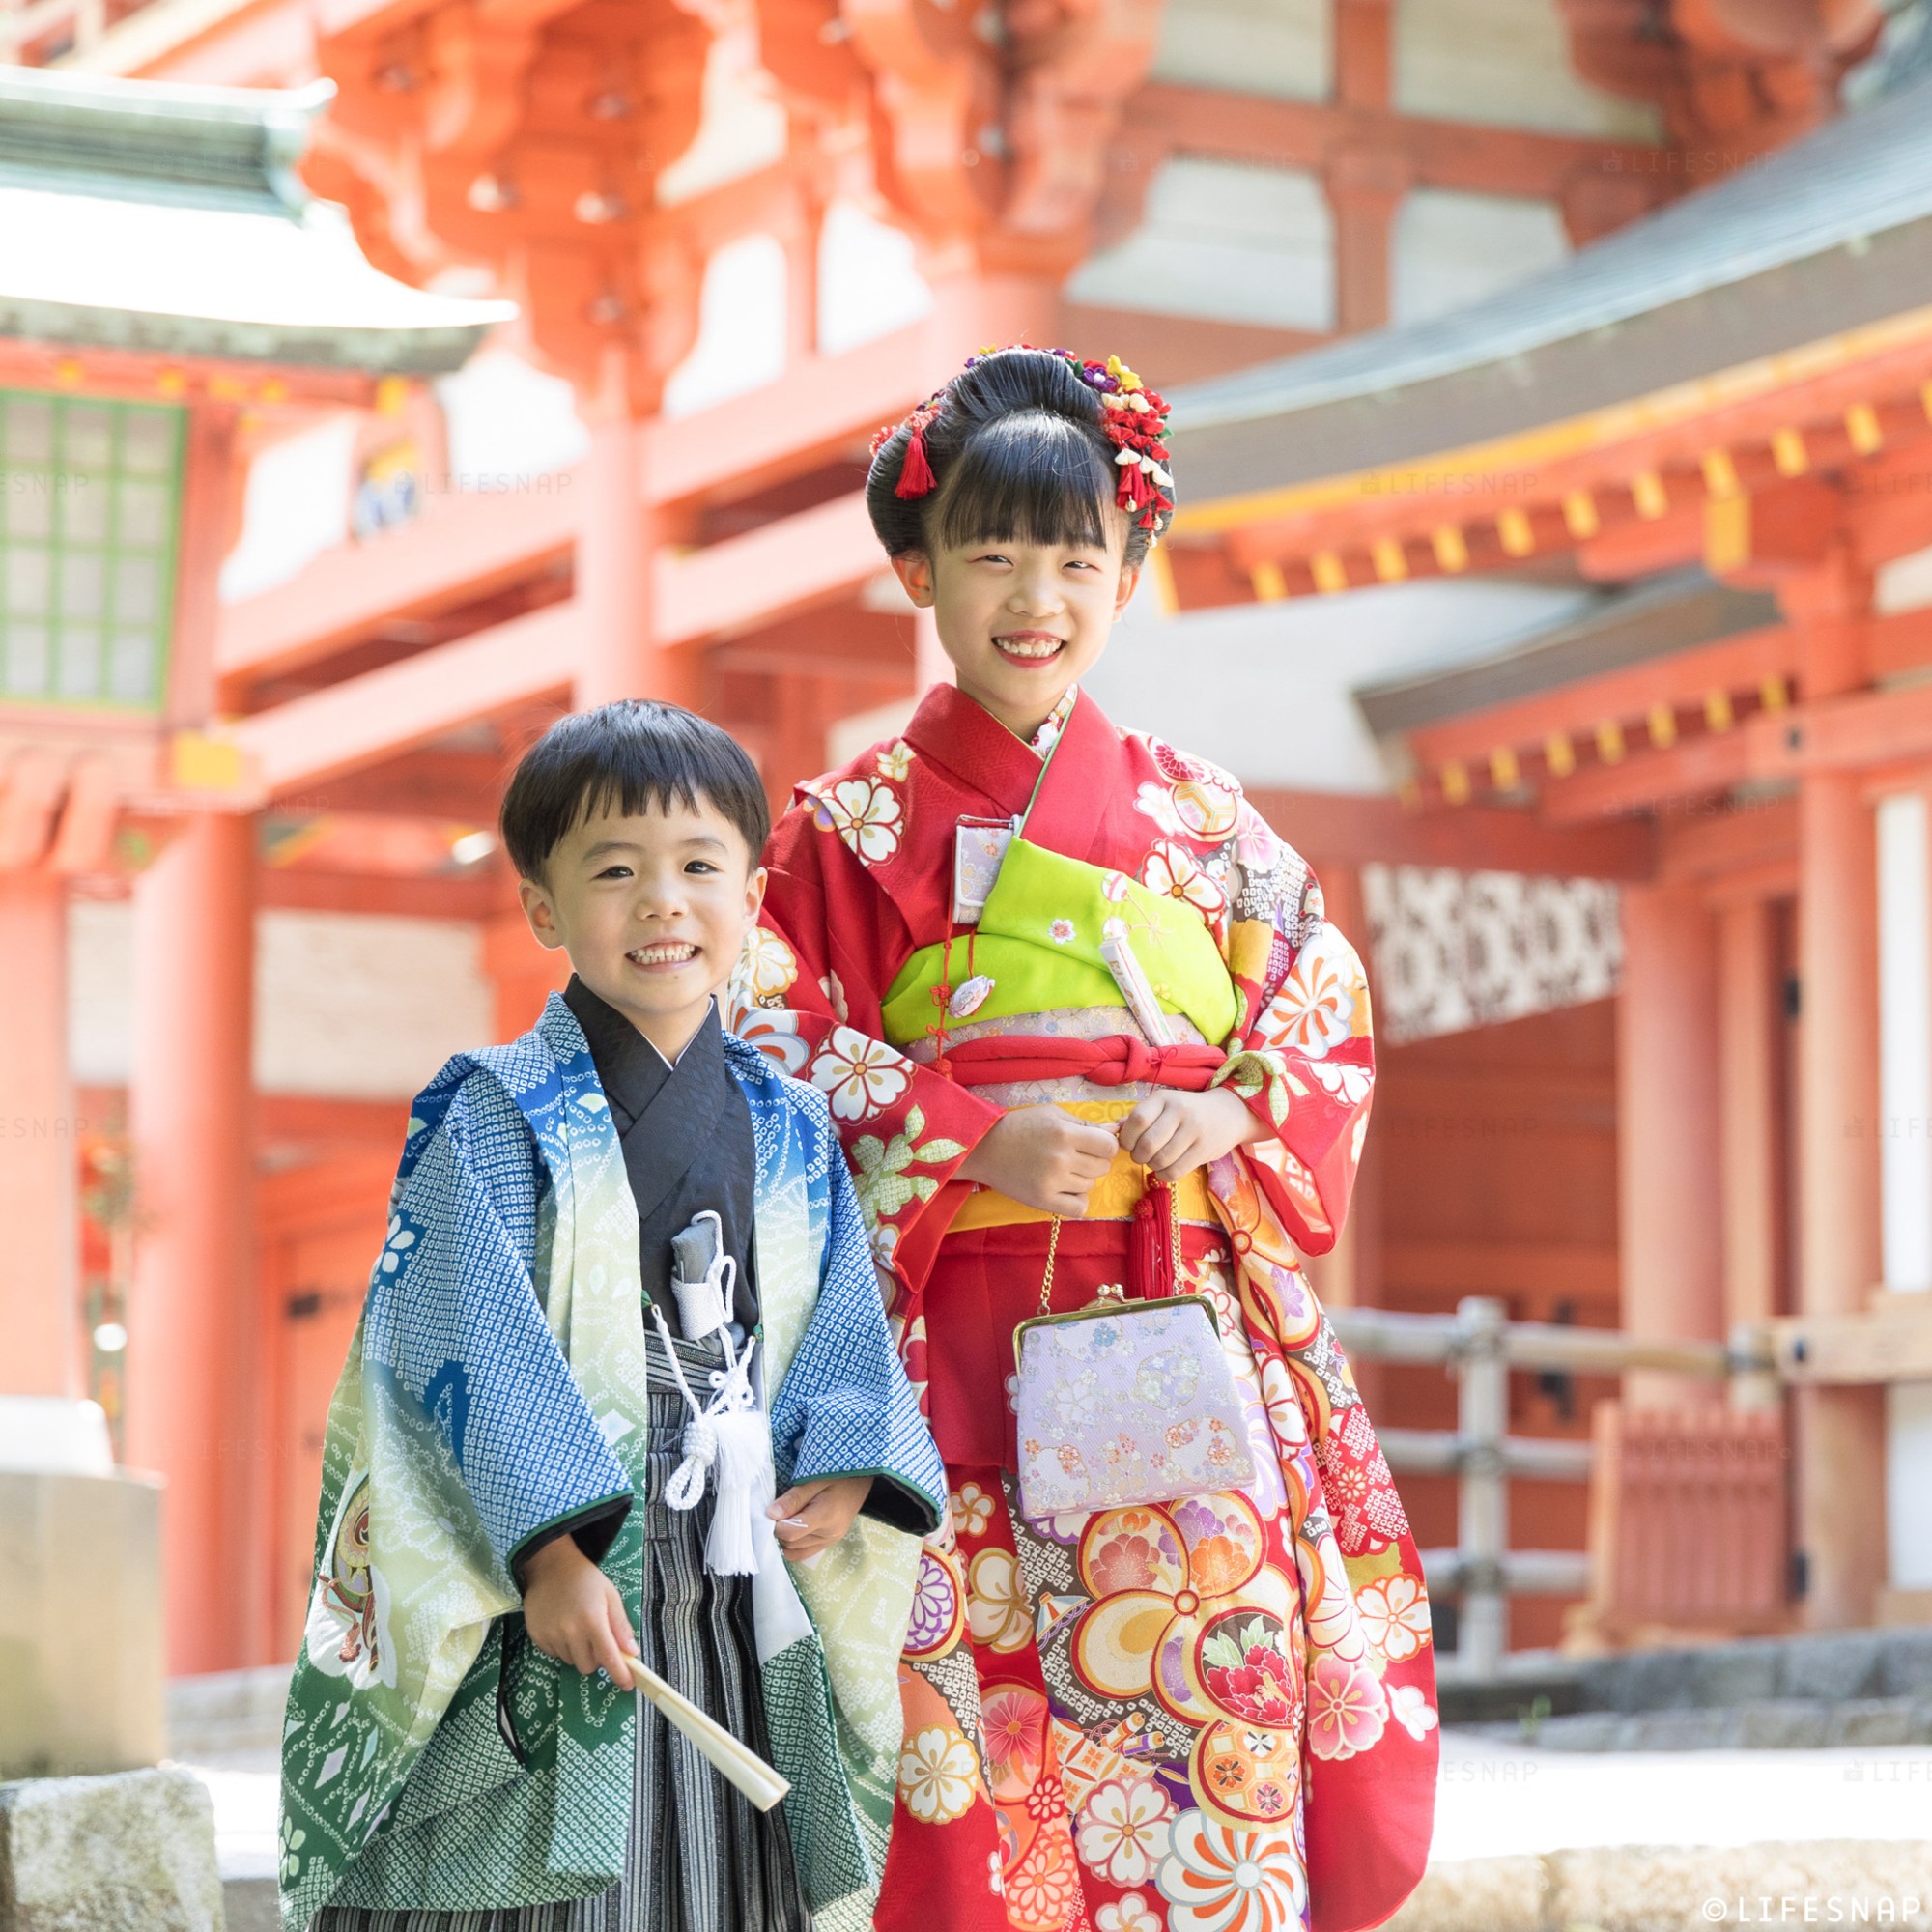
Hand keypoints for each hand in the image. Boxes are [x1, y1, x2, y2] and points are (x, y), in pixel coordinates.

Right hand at [521, 1534, 638, 1685]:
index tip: (628, 1684)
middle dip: (597, 1659)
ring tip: (577, 1627)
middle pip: (588, 1667)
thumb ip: (621, 1625)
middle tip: (597, 1639)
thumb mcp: (611, 1595)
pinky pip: (555, 1655)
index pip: (608, 1657)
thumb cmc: (586, 1579)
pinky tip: (562, 1626)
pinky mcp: (537, 1637)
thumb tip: (632, 1653)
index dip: (620, 1674)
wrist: (550, 1566)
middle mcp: (570, 1632)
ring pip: (571, 1662)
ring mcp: (551, 1636)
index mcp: (592, 1620)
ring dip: (579, 1652)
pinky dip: (562, 1647)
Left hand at [767, 1474, 873, 1560]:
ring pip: (795, 1550)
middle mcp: (829, 1534)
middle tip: (780, 1510)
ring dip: (786, 1536)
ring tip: (789, 1517)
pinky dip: (794, 1544)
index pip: (791, 1532)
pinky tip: (794, 1528)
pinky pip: (804, 1553)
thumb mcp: (813, 1479)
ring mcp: (831, 1540)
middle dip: (780, 1529)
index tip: (772, 1510)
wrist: (860, 1479)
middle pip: (791, 1542)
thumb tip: (771, 1514)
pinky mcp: (830, 1542)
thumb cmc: (837, 1474)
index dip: (775, 1524)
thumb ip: (792, 1499)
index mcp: (826, 1516)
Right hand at [955, 1104, 1118, 1216]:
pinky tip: (1066, 1190)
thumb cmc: (1019, 1126)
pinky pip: (1079, 1208)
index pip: (1109, 1146)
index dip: (1105, 1145)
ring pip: (1090, 1186)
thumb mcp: (1052, 1114)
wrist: (984, 1148)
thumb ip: (1084, 1123)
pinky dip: (1077, 1200)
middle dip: (1093, 1161)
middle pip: (1102, 1167)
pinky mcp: (1043, 1200)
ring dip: (1082, 1179)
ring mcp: (1052, 1182)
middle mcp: (1061, 1158)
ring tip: (1062, 1170)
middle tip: (1074, 1156)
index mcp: (1064, 1133)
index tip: (1093, 1145)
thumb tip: (1114, 1131)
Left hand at [1117, 1087, 1260, 1184]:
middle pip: (1148, 1143)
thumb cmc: (1188, 1111)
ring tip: (1154, 1160)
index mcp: (1164, 1098)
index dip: (1127, 1138)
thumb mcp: (1164, 1106)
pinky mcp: (1204, 1150)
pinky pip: (1176, 1171)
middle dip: (1137, 1156)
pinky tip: (1165, 1169)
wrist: (1229, 1112)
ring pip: (1161, 1159)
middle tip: (1140, 1155)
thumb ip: (1140, 1116)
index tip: (1128, 1144)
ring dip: (1152, 1165)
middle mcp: (1179, 1112)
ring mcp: (1194, 1131)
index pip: (1137, 1120)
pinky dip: (1164, 1175)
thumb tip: (1115, 1128)